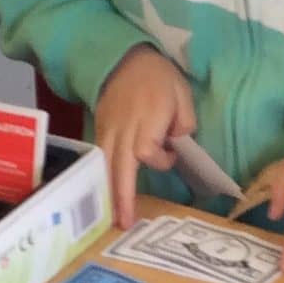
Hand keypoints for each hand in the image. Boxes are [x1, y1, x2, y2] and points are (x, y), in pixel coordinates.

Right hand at [94, 46, 195, 228]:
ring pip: (105, 167)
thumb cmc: (158, 77)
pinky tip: (104, 194)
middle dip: (121, 197)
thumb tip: (176, 143)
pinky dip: (102, 177)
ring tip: (112, 218)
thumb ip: (184, 123)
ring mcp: (107, 130)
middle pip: (119, 168)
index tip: (172, 153)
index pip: (147, 153)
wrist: (125, 59)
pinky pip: (100, 159)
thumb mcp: (182, 95)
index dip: (160, 159)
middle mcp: (122, 129)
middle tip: (124, 223)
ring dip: (108, 193)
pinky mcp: (99, 130)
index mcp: (145, 121)